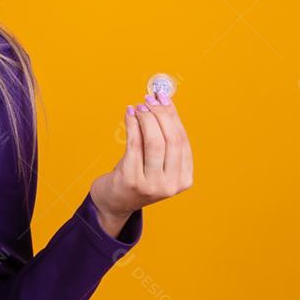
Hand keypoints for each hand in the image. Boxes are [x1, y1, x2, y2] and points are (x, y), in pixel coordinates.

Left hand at [89, 90, 193, 235]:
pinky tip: (129, 114)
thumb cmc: (136, 175)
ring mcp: (152, 185)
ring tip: (138, 106)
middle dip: (160, 114)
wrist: (115, 202)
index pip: (182, 140)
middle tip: (149, 99)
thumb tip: (163, 101)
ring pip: (154, 141)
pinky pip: (135, 145)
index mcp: (184, 179)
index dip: (173, 116)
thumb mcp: (156, 161)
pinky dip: (132, 125)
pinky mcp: (131, 180)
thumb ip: (162, 137)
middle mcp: (171, 185)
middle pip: (171, 139)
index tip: (163, 98)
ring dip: (146, 118)